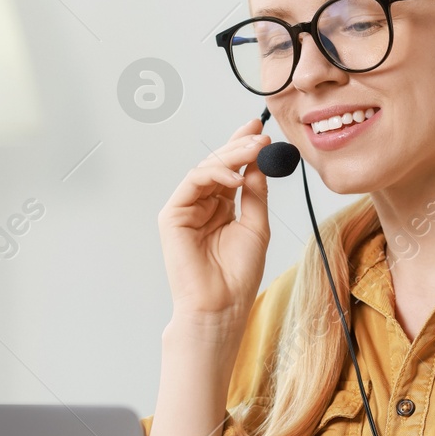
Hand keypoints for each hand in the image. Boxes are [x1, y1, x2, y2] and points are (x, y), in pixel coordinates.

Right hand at [157, 117, 272, 329]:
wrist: (221, 305)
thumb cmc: (237, 275)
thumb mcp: (256, 226)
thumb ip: (256, 193)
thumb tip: (260, 163)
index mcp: (222, 209)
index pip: (232, 171)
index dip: (244, 148)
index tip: (262, 130)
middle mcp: (202, 205)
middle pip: (218, 165)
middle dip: (239, 145)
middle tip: (260, 134)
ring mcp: (186, 209)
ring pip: (206, 169)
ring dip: (231, 155)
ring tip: (255, 150)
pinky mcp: (172, 215)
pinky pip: (193, 182)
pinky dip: (215, 174)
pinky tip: (237, 177)